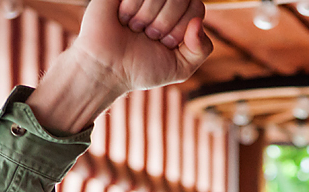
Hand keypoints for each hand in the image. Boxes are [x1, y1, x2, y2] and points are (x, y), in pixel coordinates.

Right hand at [28, 0, 211, 134]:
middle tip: (149, 36)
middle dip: (166, 24)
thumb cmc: (143, 68)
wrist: (107, 68)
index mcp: (180, 16)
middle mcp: (164, 1)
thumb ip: (201, 48)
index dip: (183, 26)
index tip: (166, 42)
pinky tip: (123, 18)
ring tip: (134, 28)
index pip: (196, 7)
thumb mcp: (181, 67)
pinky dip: (132, 8)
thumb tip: (197, 22)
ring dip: (147, 18)